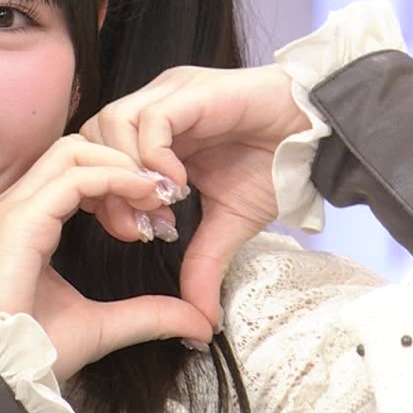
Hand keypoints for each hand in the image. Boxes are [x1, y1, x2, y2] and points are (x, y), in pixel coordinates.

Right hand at [0, 135, 214, 381]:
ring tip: (155, 193)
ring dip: (122, 165)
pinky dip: (115, 178)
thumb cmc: (33, 351)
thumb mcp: (104, 326)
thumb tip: (197, 322)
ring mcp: (13, 209)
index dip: (117, 178)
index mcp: (26, 223)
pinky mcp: (19, 219)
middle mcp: (15, 206)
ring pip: (73, 152)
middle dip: (122, 162)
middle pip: (73, 149)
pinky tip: (142, 195)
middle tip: (161, 193)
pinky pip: (75, 177)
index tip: (155, 206)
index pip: (72, 171)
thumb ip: (148, 314)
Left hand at [79, 64, 309, 328]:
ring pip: (112, 123)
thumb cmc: (274, 165)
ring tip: (161, 207)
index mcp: (153, 134)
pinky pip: (151, 120)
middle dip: (106, 189)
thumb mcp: (229, 223)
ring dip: (127, 174)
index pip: (95, 156)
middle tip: (140, 227)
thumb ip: (203, 262)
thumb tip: (200, 321)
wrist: (321, 133)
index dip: (101, 196)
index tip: (134, 233)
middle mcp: (153, 107)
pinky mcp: (192, 91)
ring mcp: (170, 94)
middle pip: (91, 139)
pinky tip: (179, 187)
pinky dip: (154, 157)